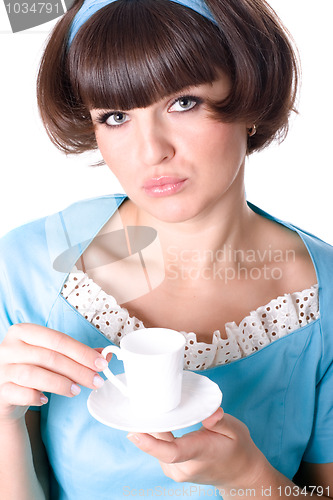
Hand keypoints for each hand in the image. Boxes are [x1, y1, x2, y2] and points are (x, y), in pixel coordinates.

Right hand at [0, 323, 107, 421]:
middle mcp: (9, 347)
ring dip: (61, 383)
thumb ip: (77, 354)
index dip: (82, 352)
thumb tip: (106, 355)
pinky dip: (36, 396)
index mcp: (23, 331)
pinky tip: (46, 400)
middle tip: (95, 381)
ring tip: (76, 391)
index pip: (58, 339)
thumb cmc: (32, 369)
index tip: (100, 364)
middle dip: (78, 370)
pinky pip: (20, 392)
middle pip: (50, 357)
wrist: (3, 392)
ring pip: (35, 374)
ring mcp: (1, 368)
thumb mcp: (52, 357)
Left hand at [127, 408, 267, 490]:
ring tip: (155, 408)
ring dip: (154, 428)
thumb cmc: (236, 448)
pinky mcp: (171, 469)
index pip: (171, 451)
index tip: (134, 431)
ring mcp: (176, 471)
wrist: (239, 473)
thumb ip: (220, 421)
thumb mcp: (234, 430)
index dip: (150, 443)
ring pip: (157, 445)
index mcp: (199, 454)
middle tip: (144, 401)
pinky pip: (159, 448)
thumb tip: (210, 413)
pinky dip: (158, 435)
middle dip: (150, 424)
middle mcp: (184, 467)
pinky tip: (161, 422)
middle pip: (159, 444)